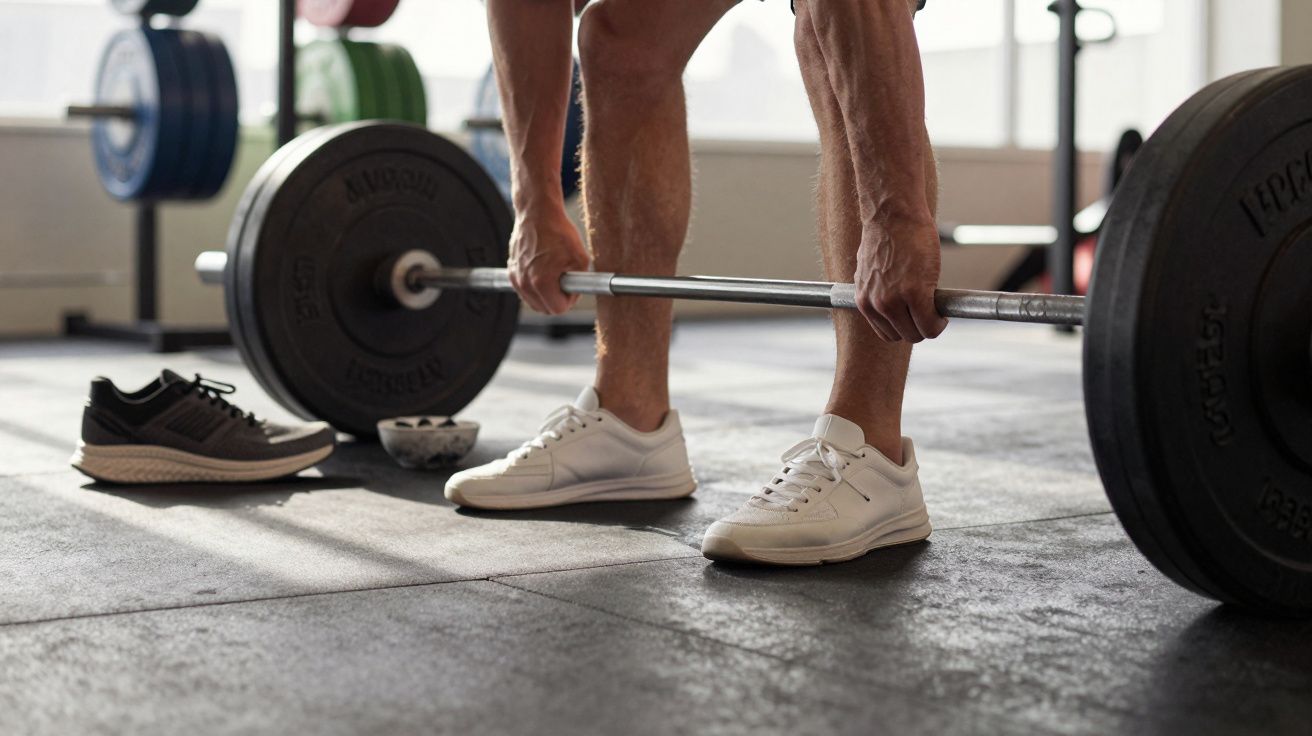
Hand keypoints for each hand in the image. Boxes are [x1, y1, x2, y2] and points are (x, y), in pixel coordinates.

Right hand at [507, 206, 589, 314]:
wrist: (537, 212)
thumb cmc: (558, 231)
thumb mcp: (581, 258)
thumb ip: (581, 282)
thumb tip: (576, 293)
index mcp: (541, 282)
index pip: (558, 309)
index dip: (569, 300)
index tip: (572, 286)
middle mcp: (524, 282)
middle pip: (544, 308)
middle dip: (556, 298)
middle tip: (565, 280)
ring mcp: (515, 276)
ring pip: (533, 300)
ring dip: (545, 292)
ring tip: (554, 271)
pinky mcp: (511, 270)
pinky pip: (524, 288)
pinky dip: (534, 284)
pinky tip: (543, 268)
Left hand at [853, 213, 948, 342]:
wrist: (892, 214)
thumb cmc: (887, 235)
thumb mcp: (874, 270)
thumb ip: (880, 289)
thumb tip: (893, 298)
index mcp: (865, 300)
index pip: (885, 332)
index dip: (904, 327)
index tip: (915, 318)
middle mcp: (876, 304)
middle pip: (902, 336)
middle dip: (918, 328)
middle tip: (930, 314)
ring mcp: (894, 301)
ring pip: (917, 334)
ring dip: (930, 327)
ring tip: (937, 312)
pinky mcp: (915, 293)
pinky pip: (931, 324)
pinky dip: (939, 323)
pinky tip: (944, 314)